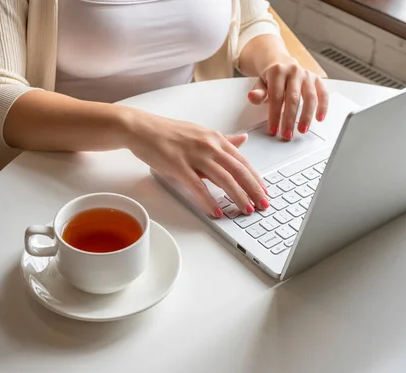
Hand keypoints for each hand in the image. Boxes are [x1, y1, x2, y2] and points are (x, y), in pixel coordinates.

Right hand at [123, 109, 268, 217]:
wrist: (141, 128)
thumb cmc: (169, 133)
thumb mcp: (201, 133)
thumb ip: (223, 140)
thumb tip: (243, 140)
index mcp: (216, 139)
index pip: (243, 161)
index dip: (256, 178)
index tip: (264, 192)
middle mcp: (209, 145)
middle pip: (238, 171)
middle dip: (253, 190)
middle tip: (262, 205)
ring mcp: (194, 155)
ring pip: (223, 179)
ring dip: (237, 196)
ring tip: (245, 210)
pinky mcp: (178, 165)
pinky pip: (198, 186)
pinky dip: (209, 200)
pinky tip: (217, 211)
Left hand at [248, 61, 328, 140]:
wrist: (283, 64)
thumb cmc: (272, 78)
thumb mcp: (260, 84)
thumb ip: (258, 93)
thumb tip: (252, 97)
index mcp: (277, 72)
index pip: (276, 96)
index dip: (275, 115)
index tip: (274, 130)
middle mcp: (294, 71)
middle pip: (293, 98)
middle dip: (290, 119)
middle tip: (287, 134)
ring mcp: (307, 75)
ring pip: (310, 97)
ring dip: (307, 116)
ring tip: (302, 130)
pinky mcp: (317, 80)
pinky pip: (323, 94)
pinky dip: (323, 106)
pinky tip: (319, 118)